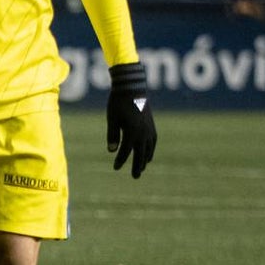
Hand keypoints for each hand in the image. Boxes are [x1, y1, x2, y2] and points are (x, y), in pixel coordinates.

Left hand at [107, 62, 156, 177]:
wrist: (132, 87)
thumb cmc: (118, 102)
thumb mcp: (112, 119)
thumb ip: (112, 135)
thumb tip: (111, 151)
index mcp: (132, 132)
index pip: (126, 151)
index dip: (120, 160)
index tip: (115, 168)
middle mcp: (143, 132)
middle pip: (140, 153)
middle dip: (137, 166)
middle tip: (135, 177)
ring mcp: (150, 129)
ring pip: (148, 149)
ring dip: (145, 159)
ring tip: (141, 168)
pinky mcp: (152, 125)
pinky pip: (153, 142)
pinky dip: (151, 150)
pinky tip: (148, 154)